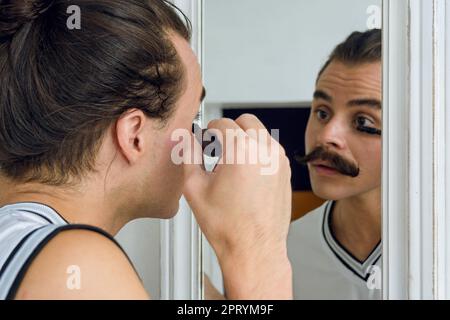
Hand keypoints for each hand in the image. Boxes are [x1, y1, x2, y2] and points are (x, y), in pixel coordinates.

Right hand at [183, 114, 292, 298]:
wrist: (253, 249)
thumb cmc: (228, 226)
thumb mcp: (194, 187)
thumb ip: (188, 155)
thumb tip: (186, 139)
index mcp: (241, 150)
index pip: (222, 122)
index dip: (207, 131)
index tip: (203, 141)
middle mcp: (264, 150)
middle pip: (244, 121)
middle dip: (228, 130)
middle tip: (216, 148)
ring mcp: (278, 160)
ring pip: (260, 133)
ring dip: (243, 139)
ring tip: (229, 163)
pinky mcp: (285, 170)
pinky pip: (269, 148)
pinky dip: (256, 151)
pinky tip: (244, 173)